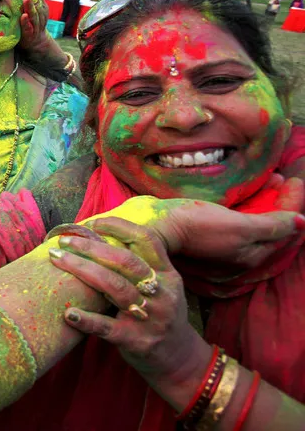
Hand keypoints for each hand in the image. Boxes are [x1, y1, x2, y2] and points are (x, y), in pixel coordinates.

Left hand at [17, 0, 52, 52]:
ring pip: (34, 14)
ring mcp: (36, 25)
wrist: (36, 42)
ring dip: (29, 6)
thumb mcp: (30, 9)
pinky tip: (23, 16)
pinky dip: (26, 22)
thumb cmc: (31, 22)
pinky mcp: (30, 34)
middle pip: (36, 2)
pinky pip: (29, 28)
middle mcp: (40, 14)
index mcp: (40, 7)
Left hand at [51, 223, 208, 383]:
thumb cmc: (159, 315)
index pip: (146, 240)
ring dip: (82, 270)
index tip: (92, 223)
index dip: (119, 227)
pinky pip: (108, 328)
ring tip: (57, 260)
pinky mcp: (137, 341)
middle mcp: (161, 293)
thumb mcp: (161, 287)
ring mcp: (150, 318)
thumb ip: (139, 265)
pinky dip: (87, 319)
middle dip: (90, 247)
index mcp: (166, 274)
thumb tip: (99, 237)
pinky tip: (68, 313)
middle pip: (124, 261)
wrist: (179, 360)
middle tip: (62, 242)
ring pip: (114, 287)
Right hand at [89, 182, 304, 267]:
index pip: (283, 229)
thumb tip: (301, 222)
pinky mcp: (205, 246)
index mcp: (250, 256)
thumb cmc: (193, 226)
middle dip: (279, 205)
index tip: (294, 181)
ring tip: (267, 184)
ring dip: (264, 207)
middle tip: (282, 181)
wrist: (151, 231)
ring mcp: (221, 254)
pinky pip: (236, 230)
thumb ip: (271, 225)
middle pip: (270, 230)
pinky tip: (241, 202)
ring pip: (254, 230)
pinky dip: (246, 214)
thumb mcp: (237, 226)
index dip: (291, 205)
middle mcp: (239, 260)